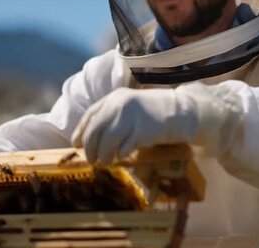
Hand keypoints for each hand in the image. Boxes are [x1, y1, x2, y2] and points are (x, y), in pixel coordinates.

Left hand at [72, 83, 242, 163]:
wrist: (181, 112)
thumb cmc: (153, 112)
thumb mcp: (130, 107)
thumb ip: (112, 116)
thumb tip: (91, 138)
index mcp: (115, 97)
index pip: (90, 115)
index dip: (81, 131)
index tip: (77, 144)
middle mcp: (120, 105)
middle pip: (96, 129)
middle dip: (90, 147)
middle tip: (91, 159)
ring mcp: (132, 117)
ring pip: (107, 140)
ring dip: (103, 154)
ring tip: (104, 162)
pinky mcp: (143, 130)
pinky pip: (124, 146)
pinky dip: (119, 154)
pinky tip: (120, 158)